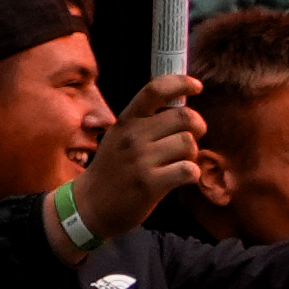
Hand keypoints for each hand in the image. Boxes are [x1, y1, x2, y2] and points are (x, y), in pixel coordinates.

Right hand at [77, 72, 207, 239]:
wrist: (91, 205)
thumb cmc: (114, 169)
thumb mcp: (120, 136)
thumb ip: (146, 122)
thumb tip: (183, 109)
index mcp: (127, 121)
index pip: (155, 90)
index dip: (181, 83)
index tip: (197, 86)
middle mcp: (133, 136)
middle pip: (185, 117)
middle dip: (197, 126)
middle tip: (192, 137)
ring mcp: (141, 160)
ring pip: (189, 144)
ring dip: (192, 154)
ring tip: (179, 161)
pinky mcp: (150, 184)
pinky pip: (188, 170)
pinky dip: (191, 173)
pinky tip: (180, 177)